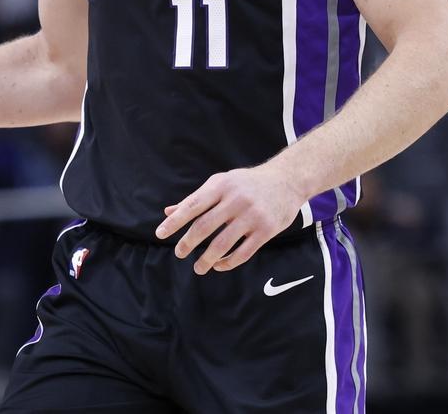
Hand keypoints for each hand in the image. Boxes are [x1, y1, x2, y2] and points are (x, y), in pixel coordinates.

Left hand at [155, 161, 303, 274]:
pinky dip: (228, 262)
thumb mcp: (221, 183)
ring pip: (222, 243)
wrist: (287, 180)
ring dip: (206, 259)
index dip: (175, 222)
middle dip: (188, 243)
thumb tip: (168, 212)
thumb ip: (196, 199)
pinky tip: (219, 265)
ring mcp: (252, 215)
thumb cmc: (247, 183)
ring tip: (198, 267)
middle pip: (204, 226)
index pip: (192, 206)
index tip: (160, 234)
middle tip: (179, 253)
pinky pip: (243, 253)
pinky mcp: (266, 230)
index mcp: (221, 185)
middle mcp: (235, 199)